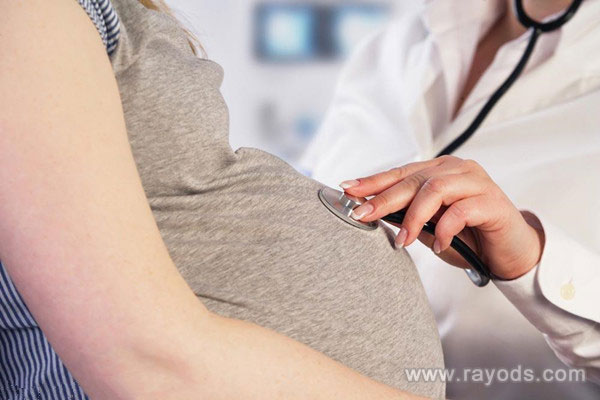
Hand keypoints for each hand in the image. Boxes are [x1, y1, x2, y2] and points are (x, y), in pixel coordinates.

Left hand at [341, 156, 545, 279]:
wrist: (510, 253)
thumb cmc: (468, 238)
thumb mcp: (429, 228)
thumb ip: (407, 217)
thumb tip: (371, 213)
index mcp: (439, 170)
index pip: (400, 173)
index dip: (373, 181)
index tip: (347, 189)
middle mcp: (457, 169)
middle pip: (413, 180)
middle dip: (383, 199)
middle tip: (362, 215)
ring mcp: (476, 182)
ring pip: (434, 190)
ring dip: (413, 217)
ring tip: (402, 241)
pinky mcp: (492, 201)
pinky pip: (460, 211)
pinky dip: (444, 230)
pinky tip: (439, 246)